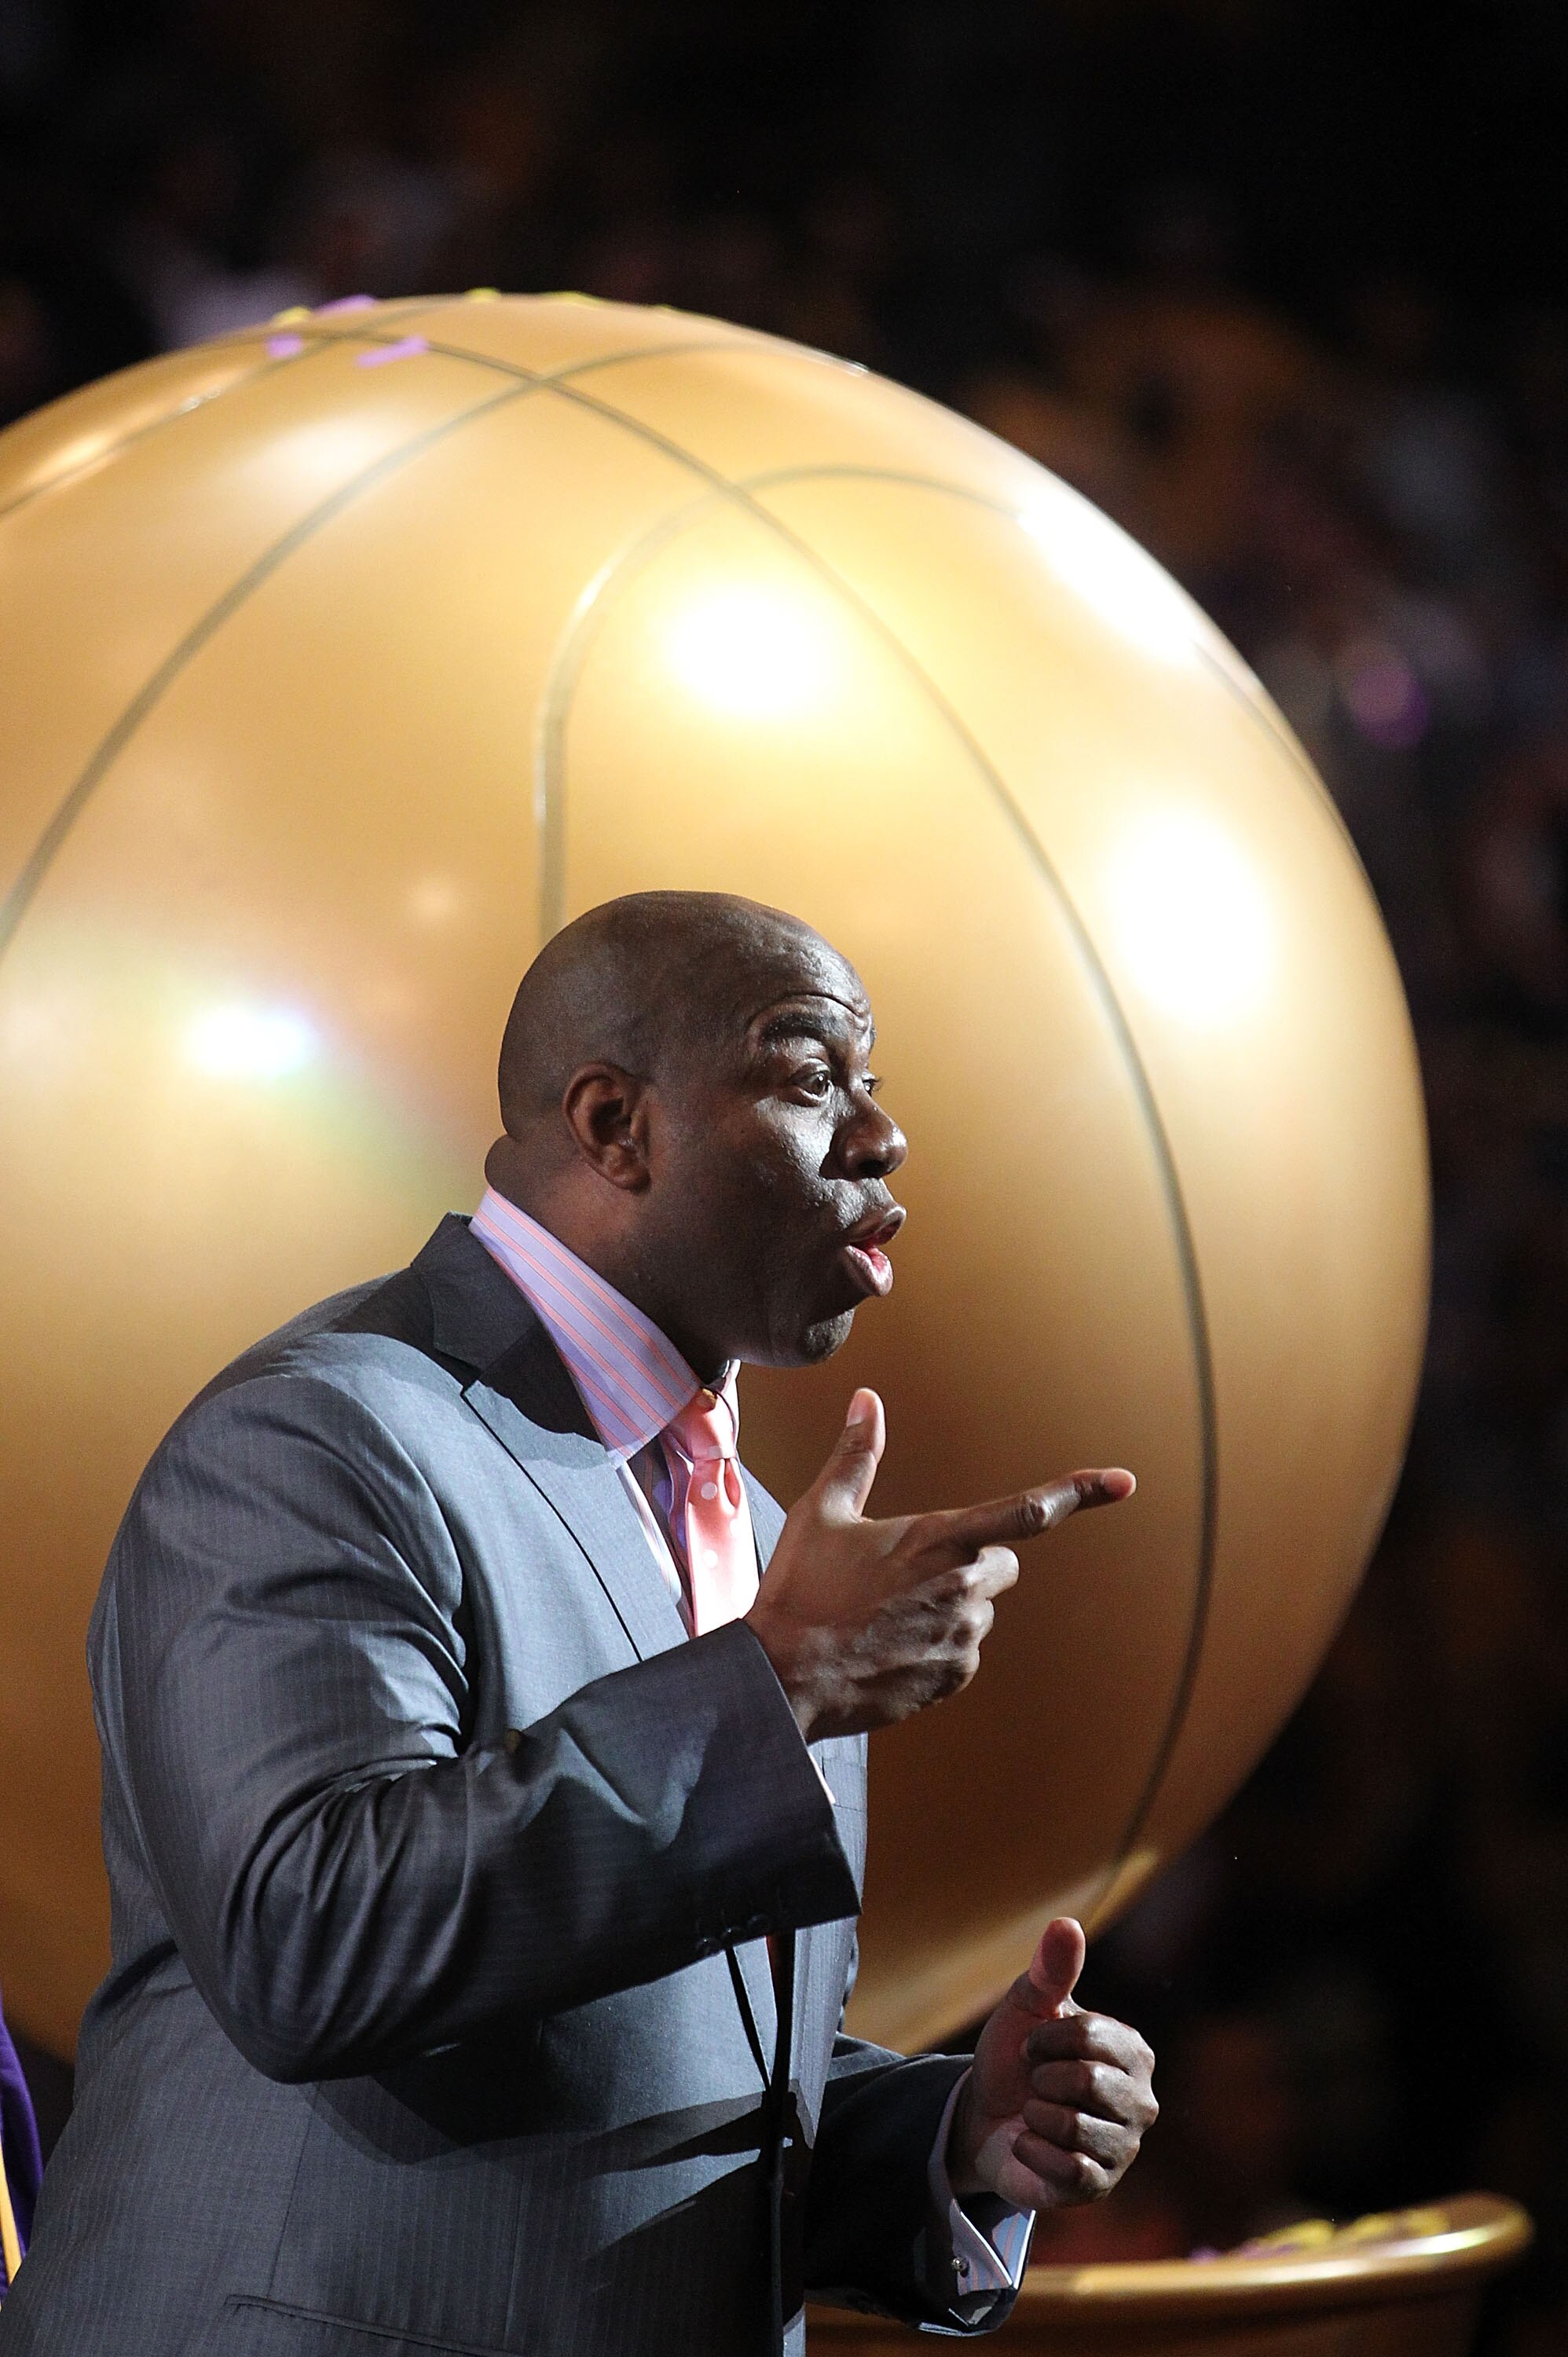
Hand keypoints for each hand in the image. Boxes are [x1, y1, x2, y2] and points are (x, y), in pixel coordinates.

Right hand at [745, 1389, 1133, 1743]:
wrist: (784, 1680)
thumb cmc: (800, 1592)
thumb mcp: (824, 1513)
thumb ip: (856, 1454)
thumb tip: (866, 1401)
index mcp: (940, 1539)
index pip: (1029, 1511)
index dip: (1080, 1491)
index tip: (1123, 1481)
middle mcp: (963, 1588)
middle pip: (1001, 1563)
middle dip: (969, 1562)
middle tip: (905, 1573)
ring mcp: (962, 1637)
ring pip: (979, 1610)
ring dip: (949, 1605)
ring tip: (884, 1614)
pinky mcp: (953, 1677)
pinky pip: (964, 1652)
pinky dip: (938, 1645)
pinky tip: (889, 1645)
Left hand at [947, 1918, 1156, 2212]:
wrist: (984, 2117)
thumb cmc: (1017, 2057)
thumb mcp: (1027, 2007)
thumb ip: (1050, 1970)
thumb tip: (1066, 1924)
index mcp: (1133, 2051)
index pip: (1090, 2037)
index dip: (1044, 2039)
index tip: (1032, 2045)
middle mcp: (1141, 2101)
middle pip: (1087, 2082)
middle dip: (1042, 2078)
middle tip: (1035, 2083)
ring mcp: (1124, 2147)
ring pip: (1074, 2126)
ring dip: (1035, 2115)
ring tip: (1034, 2114)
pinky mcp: (1099, 2186)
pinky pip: (1066, 2168)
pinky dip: (1032, 2151)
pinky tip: (1028, 2144)